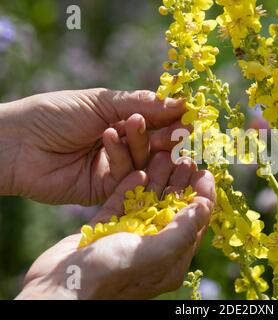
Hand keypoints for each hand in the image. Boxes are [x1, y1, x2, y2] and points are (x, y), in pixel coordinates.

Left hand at [0, 88, 186, 204]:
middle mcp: (124, 147)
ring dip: (143, 142)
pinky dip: (121, 156)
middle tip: (178, 129)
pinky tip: (110, 138)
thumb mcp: (101, 101)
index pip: (158, 122)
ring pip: (145, 160)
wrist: (18, 144)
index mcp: (123, 122)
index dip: (174, 119)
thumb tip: (182, 102)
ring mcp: (116, 169)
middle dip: (167, 135)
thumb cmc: (56, 114)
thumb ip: (142, 104)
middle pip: (157, 145)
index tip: (190, 115)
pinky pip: (126, 177)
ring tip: (134, 125)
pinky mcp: (108, 190)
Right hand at [16, 154, 215, 299]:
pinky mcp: (104, 229)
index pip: (194, 223)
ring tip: (163, 156)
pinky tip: (138, 170)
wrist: (59, 287)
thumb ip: (183, 229)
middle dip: (180, 183)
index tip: (205, 172)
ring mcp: (127, 237)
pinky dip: (129, 187)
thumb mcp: (156, 253)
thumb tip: (205, 206)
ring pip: (146, 202)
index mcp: (170, 259)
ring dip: (156, 179)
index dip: (202, 197)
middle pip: (171, 209)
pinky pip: (121, 204)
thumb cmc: (112, 274)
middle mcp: (152, 248)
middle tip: (185, 158)